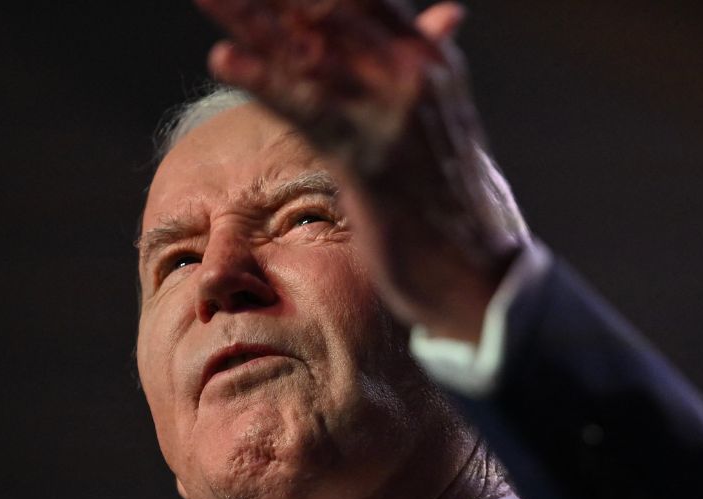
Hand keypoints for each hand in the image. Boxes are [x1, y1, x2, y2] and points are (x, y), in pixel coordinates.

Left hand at [195, 0, 524, 340]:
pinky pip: (306, 111)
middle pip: (330, 14)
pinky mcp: (369, 160)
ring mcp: (393, 115)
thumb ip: (430, 61)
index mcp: (431, 60)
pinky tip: (223, 60)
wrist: (479, 269)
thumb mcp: (447, 119)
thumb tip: (445, 12)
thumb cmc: (456, 198)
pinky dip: (263, 83)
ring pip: (310, 55)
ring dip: (250, 20)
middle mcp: (415, 75)